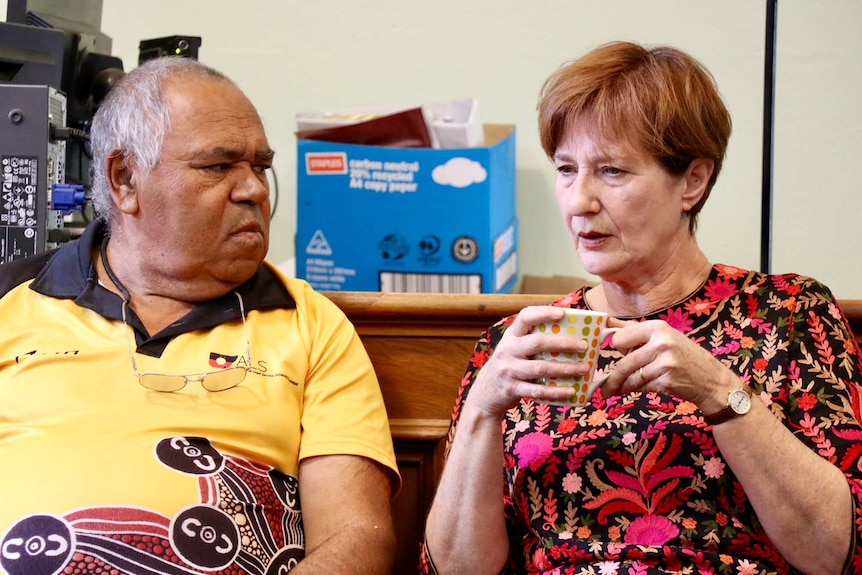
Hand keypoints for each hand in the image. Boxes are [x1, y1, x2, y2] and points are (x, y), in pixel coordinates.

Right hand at [464, 306, 594, 418]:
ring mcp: (508, 370)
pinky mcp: (511, 389)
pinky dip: (556, 392)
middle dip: (563, 343)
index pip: (525, 317)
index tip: (563, 313)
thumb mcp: (513, 350)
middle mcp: (507, 350)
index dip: (544, 313)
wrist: (484, 394)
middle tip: (584, 346)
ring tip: (583, 368)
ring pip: (540, 368)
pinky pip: (538, 391)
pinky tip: (571, 391)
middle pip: (537, 342)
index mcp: (510, 336)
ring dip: (565, 368)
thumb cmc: (509, 367)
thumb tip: (571, 336)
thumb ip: (533, 342)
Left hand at [599, 319, 739, 412]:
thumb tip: (607, 323)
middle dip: (614, 376)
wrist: (712, 380)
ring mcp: (665, 363)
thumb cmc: (685, 356)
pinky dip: (639, 390)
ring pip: (631, 378)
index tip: (619, 355)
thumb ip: (635, 330)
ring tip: (616, 391)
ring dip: (623, 386)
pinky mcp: (667, 381)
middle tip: (606, 386)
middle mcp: (661, 342)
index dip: (618, 348)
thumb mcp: (664, 336)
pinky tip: (644, 388)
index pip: (619, 338)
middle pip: (623, 362)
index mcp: (657, 327)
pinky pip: (642, 387)